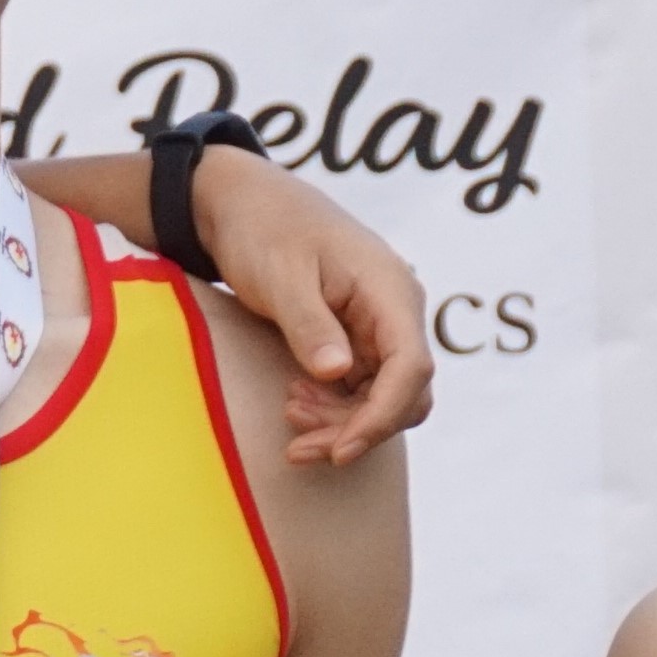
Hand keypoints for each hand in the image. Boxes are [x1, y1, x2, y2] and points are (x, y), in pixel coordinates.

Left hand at [190, 150, 434, 464]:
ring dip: (340, 421)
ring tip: (289, 415)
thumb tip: (337, 373)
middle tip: (297, 447)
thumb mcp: (280, 276)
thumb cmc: (264, 231)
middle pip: (402, 393)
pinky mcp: (356, 340)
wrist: (247, 206)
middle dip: (356, 428)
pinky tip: (293, 402)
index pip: (410, 367)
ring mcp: (378, 328)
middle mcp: (395, 312)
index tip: (341, 450)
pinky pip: (359, 388)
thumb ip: (309, 324)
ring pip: (381, 398)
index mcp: (389, 290)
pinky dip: (331, 406)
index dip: (381, 416)